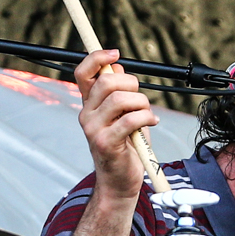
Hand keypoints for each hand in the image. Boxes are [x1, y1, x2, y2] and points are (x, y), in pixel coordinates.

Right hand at [75, 48, 157, 198]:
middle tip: (141, 98)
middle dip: (132, 84)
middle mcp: (86, 115)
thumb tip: (119, 69)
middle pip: (106, 82)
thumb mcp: (123, 115)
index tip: (115, 53)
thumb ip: (120, 93)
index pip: (82, 73)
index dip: (97, 57)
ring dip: (142, 103)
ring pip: (120, 99)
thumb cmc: (126, 147)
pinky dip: (146, 118)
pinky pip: (129, 120)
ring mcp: (93, 129)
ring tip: (148, 115)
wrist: (120, 182)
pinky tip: (151, 123)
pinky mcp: (105, 143)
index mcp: (89, 105)